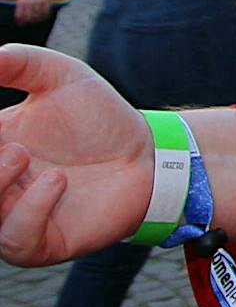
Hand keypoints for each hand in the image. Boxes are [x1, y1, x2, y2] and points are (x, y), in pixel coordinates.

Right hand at [0, 48, 152, 265]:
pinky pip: (16, 240)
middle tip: (6, 143)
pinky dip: (29, 211)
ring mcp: (14, 217)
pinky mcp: (43, 243)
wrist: (149, 153)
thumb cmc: (100, 117)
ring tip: (20, 154)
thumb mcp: (60, 77)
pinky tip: (55, 181)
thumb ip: (19, 63)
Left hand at [15, 0, 52, 24]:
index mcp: (21, 1)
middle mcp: (29, 3)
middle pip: (28, 17)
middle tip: (31, 22)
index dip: (21, 21)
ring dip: (37, 19)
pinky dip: (45, 15)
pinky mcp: (46, 1)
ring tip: (38, 19)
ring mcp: (38, 2)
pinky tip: (45, 15)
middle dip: (29, 21)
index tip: (22, 23)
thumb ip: (24, 3)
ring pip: (37, 15)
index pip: (20, 16)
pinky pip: (45, 11)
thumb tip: (25, 12)